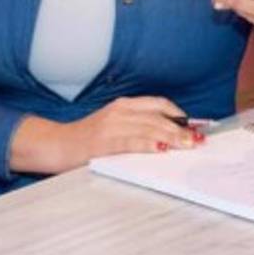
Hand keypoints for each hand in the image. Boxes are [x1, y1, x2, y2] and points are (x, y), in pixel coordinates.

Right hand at [10, 97, 202, 173]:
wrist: (55, 144)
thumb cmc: (86, 138)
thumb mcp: (113, 125)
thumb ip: (137, 127)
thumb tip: (168, 137)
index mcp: (123, 105)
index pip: (158, 104)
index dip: (180, 115)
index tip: (197, 126)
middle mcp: (119, 111)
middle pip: (158, 117)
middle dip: (181, 129)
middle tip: (199, 139)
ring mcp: (111, 125)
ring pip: (149, 128)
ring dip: (172, 137)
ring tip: (188, 145)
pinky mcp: (104, 141)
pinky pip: (131, 141)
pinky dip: (148, 145)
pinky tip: (161, 149)